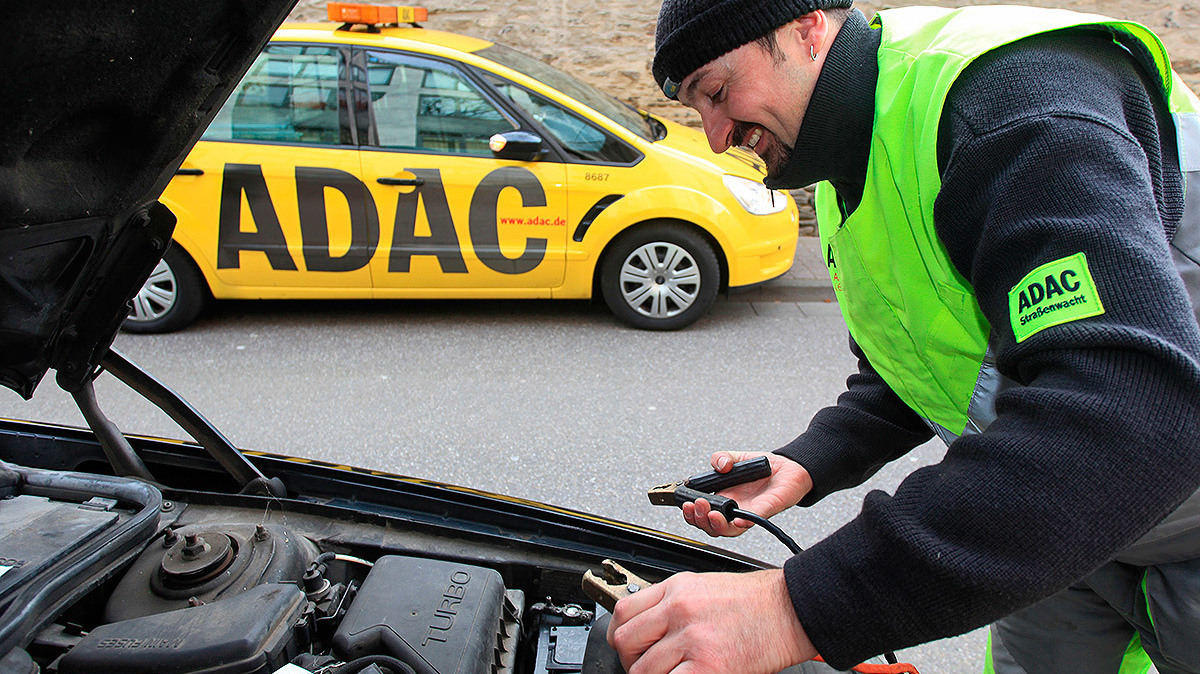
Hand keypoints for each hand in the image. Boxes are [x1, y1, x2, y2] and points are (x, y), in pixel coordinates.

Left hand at [607, 569, 815, 673]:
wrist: (790, 610)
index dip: (619, 634)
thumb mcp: (703, 587)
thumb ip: (670, 603)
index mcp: (676, 589)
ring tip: (671, 673)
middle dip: (631, 660)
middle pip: (626, 642)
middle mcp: (679, 610)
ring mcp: (692, 639)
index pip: (623, 612)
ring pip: (643, 670)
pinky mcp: (708, 667)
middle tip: (646, 666)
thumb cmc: (755, 601)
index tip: (627, 645)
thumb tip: (645, 627)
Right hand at [682, 451, 811, 537]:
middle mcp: (734, 509)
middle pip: (711, 527)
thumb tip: (719, 465)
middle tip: (697, 506)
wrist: (790, 468)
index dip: (691, 513)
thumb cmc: (764, 468)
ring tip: (711, 513)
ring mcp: (749, 513)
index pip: (703, 514)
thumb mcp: (737, 457)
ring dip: (715, 525)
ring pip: (728, 530)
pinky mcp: (766, 510)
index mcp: (724, 498)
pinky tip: (737, 520)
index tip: (686, 504)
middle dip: (699, 520)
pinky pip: (753, 520)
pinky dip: (743, 522)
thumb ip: (722, 457)